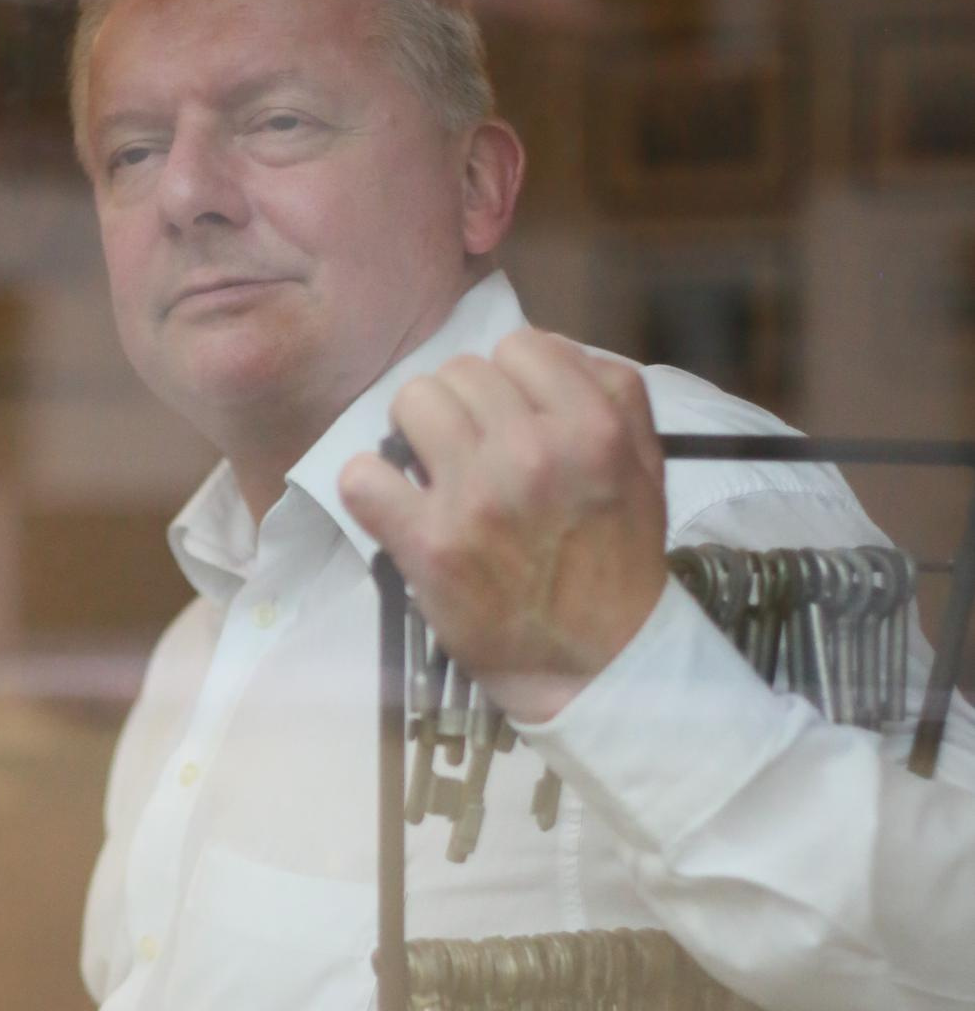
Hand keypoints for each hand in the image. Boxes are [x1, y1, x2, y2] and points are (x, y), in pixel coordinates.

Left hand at [339, 328, 667, 721]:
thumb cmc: (619, 562)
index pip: (520, 346)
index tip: (510, 418)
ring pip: (410, 403)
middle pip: (458, 373)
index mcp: (590, 428)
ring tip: (433, 472)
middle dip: (461, 408)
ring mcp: (475, 498)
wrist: (599, 664)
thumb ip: (612, 394)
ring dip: (416, 435)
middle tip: (468, 451)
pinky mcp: (429, 545)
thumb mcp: (644, 465)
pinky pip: (365, 475)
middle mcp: (532, 454)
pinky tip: (395, 506)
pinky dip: (371, 487)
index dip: (510, 380)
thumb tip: (552, 349)